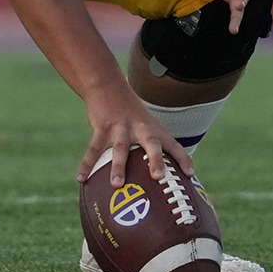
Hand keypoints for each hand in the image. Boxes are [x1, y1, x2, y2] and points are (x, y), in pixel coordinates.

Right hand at [76, 90, 193, 187]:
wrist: (108, 87)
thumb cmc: (130, 113)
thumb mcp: (146, 124)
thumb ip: (151, 147)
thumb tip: (157, 179)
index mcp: (154, 130)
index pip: (173, 145)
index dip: (183, 159)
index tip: (191, 174)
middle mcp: (140, 128)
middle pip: (151, 144)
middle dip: (155, 160)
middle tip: (158, 177)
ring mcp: (120, 128)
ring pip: (121, 149)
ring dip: (118, 167)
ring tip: (117, 185)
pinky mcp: (102, 127)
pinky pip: (94, 148)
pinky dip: (87, 164)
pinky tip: (81, 179)